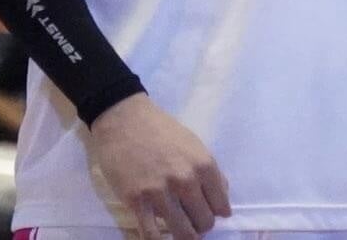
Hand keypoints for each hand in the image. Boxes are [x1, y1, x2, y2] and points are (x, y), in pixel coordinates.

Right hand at [89, 93, 230, 239]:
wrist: (123, 119)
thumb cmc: (160, 129)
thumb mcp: (193, 144)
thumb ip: (210, 171)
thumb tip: (223, 197)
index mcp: (203, 165)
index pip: (221, 206)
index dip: (216, 213)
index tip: (208, 213)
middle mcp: (186, 180)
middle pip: (205, 223)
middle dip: (200, 226)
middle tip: (191, 220)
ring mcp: (161, 193)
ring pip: (184, 233)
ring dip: (184, 236)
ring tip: (180, 231)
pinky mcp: (137, 201)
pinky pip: (152, 235)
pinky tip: (159, 238)